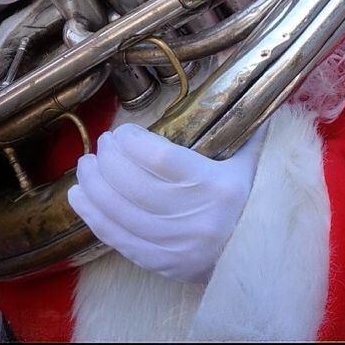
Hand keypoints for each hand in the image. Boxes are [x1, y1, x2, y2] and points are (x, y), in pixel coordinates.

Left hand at [68, 123, 259, 285]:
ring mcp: (175, 246)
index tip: (122, 130)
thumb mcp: (256, 159)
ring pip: (121, 215)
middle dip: (109, 161)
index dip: (133, 143)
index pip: (162, 160)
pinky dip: (94, 218)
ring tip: (84, 166)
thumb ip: (244, 123)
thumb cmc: (258, 198)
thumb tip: (237, 80)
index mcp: (217, 186)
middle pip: (135, 186)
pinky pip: (119, 241)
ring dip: (95, 187)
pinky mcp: (162, 265)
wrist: (264, 255)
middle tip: (100, 144)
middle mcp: (193, 217)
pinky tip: (80, 198)